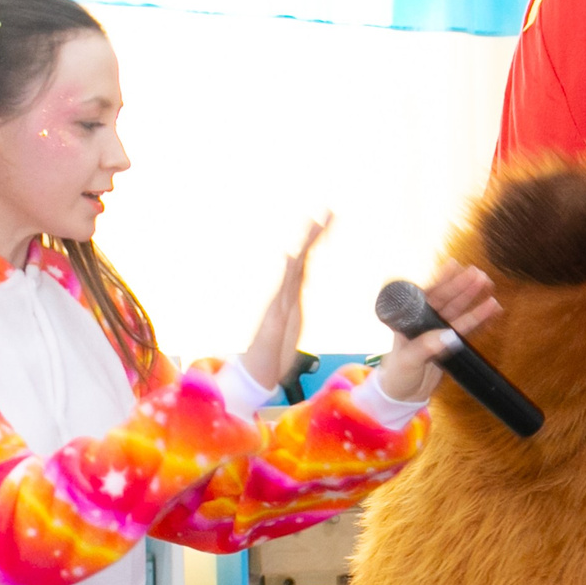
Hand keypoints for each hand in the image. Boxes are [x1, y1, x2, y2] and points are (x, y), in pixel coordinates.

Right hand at [241, 214, 330, 392]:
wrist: (256, 375)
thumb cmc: (272, 356)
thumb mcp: (292, 330)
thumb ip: (293, 314)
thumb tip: (295, 307)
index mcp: (292, 297)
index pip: (307, 262)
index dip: (317, 242)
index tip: (329, 220)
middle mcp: (285, 295)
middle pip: (302, 257)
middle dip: (315, 233)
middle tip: (329, 210)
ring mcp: (279, 303)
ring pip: (295, 268)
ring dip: (306, 245)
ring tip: (317, 222)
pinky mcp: (274, 315)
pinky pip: (282, 291)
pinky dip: (287, 273)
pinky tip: (291, 257)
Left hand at [377, 262, 502, 402]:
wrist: (402, 395)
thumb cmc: (397, 374)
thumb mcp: (408, 361)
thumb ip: (426, 348)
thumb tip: (449, 336)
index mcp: (410, 320)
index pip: (428, 296)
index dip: (441, 280)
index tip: (454, 265)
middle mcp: (424, 322)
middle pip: (447, 301)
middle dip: (463, 287)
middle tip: (480, 275)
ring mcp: (438, 332)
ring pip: (458, 313)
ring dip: (474, 301)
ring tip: (490, 288)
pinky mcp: (449, 345)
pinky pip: (467, 330)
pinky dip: (479, 321)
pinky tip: (492, 311)